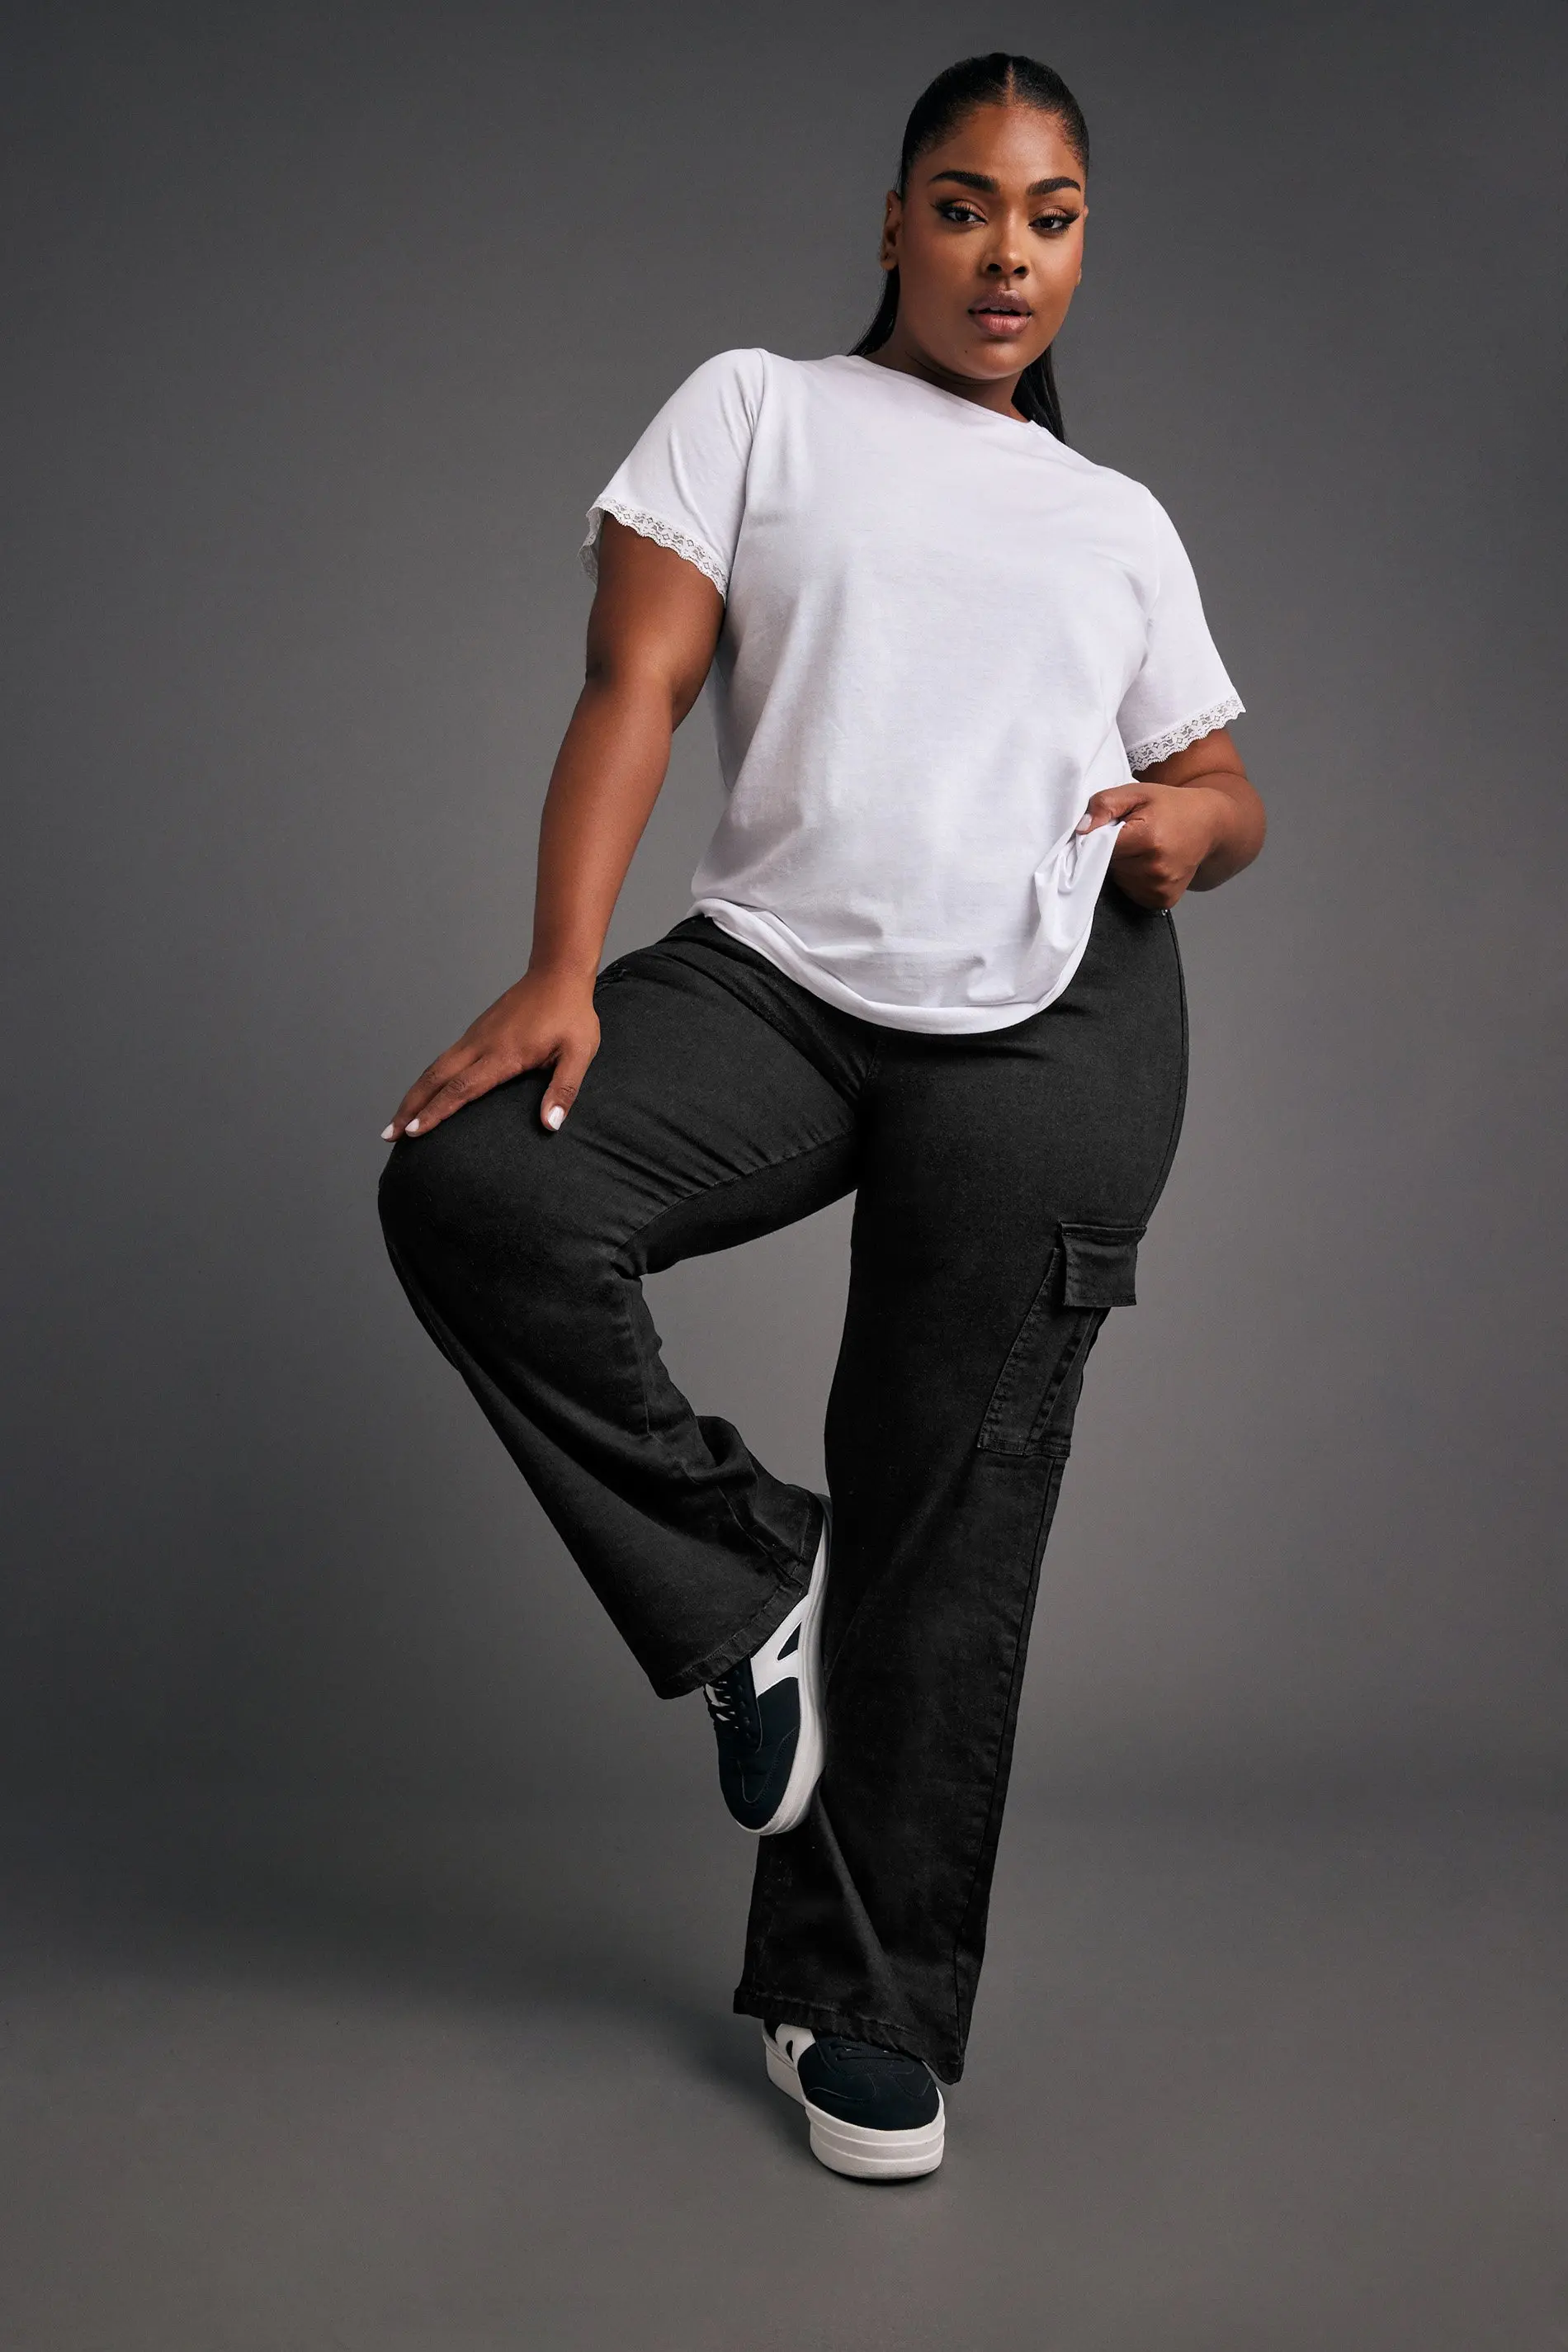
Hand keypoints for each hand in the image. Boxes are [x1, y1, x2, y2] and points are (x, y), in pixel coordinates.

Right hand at [383, 967, 600, 1140]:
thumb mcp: (579, 1053)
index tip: (413, 1131)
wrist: (556, 974)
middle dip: (410, 1108)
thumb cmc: (571, 1015)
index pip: (461, 1088)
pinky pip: (444, 1059)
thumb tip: (551, 1124)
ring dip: (413, 1094)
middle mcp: (481, 1045)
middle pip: (435, 1079)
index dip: (436, 1111)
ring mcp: (475, 1037)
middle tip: (389, 1134)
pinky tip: (424, 1093)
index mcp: (504, 1054)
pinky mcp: (476, 1032)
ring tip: (397, 1121)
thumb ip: (564, 1089)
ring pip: (434, 1068)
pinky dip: (427, 1080)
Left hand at [1075, 780, 1226, 910]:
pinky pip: (1132, 892)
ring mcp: (1160, 888)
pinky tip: (1150, 864)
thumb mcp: (1137, 793)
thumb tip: (1081, 830)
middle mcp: (1155, 868)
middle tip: (1132, 835)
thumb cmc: (1170, 806)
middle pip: (1109, 865)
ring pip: (1119, 880)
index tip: (1108, 829)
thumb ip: (1105, 804)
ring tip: (1143, 849)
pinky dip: (1134, 880)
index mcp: (1148, 838)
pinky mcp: (1162, 900)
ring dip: (1123, 867)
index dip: (1098, 838)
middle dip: (1113, 851)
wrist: (1208, 825)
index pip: (1100, 847)